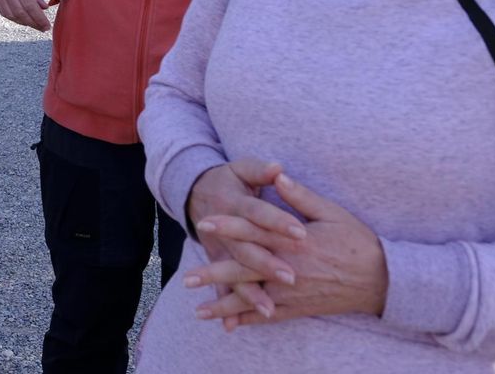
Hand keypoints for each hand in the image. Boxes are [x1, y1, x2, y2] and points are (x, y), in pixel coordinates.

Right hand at [0, 0, 49, 31]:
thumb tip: (43, 8)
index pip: (30, 6)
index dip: (39, 18)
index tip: (47, 25)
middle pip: (21, 13)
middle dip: (34, 23)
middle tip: (43, 28)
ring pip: (11, 15)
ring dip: (24, 22)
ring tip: (34, 24)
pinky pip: (4, 12)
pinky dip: (14, 18)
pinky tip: (22, 19)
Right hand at [185, 159, 304, 329]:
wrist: (194, 192)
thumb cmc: (228, 180)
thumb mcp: (241, 169)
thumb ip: (260, 171)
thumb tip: (279, 168)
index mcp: (235, 203)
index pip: (258, 213)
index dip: (277, 221)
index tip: (300, 233)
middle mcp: (224, 229)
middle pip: (246, 248)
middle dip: (266, 264)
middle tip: (290, 277)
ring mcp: (218, 249)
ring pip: (233, 273)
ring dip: (249, 292)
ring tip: (268, 309)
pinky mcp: (216, 261)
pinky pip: (220, 287)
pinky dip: (225, 305)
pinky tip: (232, 325)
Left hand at [188, 171, 387, 326]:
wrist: (384, 279)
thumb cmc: (358, 241)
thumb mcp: (332, 213)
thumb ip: (301, 196)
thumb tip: (278, 174)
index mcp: (294, 242)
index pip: (255, 232)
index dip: (228, 226)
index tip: (204, 222)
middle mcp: (289, 269)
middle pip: (245, 271)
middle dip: (214, 274)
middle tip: (188, 278)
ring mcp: (293, 292)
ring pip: (252, 299)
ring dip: (224, 305)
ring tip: (198, 310)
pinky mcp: (299, 307)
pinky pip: (269, 317)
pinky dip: (248, 321)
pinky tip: (228, 324)